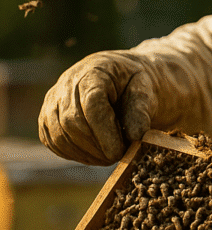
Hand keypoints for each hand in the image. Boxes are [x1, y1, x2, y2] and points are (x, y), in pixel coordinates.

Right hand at [39, 52, 157, 164]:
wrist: (120, 80)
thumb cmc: (134, 86)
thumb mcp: (146, 91)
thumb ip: (141, 110)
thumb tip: (136, 136)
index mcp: (94, 72)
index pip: (91, 105)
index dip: (104, 133)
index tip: (119, 152)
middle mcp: (67, 84)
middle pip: (72, 122)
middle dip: (96, 147)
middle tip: (119, 157)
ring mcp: (53, 101)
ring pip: (60, 136)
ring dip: (86, 154)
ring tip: (110, 157)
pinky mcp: (47, 118)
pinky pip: (54, 143)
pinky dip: (75, 154)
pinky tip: (95, 155)